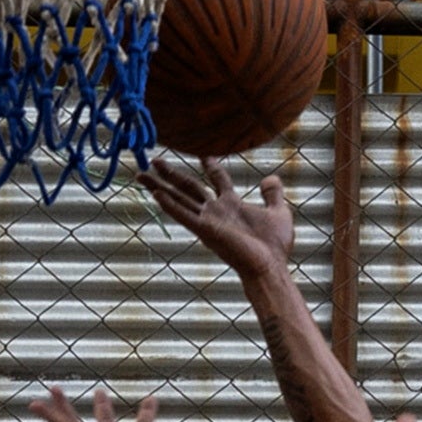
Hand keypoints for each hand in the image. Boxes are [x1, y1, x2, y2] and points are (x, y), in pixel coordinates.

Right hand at [141, 155, 300, 294]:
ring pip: (179, 197)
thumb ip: (273, 194)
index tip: (203, 155)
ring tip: (141, 174)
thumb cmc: (275, 246)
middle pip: (188, 187)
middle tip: (155, 160)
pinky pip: (183, 215)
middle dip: (171, 173)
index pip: (217, 180)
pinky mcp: (204, 230)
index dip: (211, 166)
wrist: (269, 266)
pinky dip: (169, 204)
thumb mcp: (279, 212)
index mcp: (232, 205)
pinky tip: (155, 193)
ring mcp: (208, 220)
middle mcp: (215, 211)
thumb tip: (270, 178)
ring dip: (159, 185)